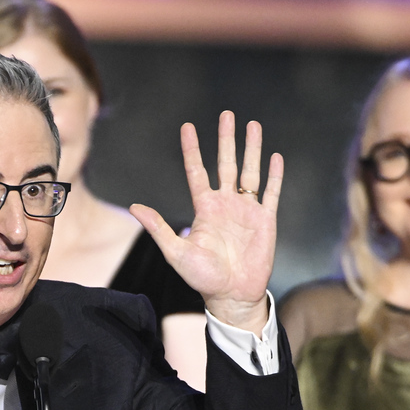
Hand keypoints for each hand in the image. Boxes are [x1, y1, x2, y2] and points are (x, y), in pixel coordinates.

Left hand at [131, 111, 282, 331]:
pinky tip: (275, 157)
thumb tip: (134, 207)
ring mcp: (246, 210)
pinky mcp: (265, 220)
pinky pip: (271, 192)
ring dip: (252, 149)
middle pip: (226, 163)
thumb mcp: (176, 252)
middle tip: (227, 114)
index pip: (197, 171)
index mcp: (204, 208)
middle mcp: (226, 204)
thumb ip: (158, 227)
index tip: (188, 127)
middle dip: (227, 139)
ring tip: (253, 125)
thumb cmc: (202, 277)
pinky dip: (274, 175)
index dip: (192, 149)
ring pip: (250, 171)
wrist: (232, 295)